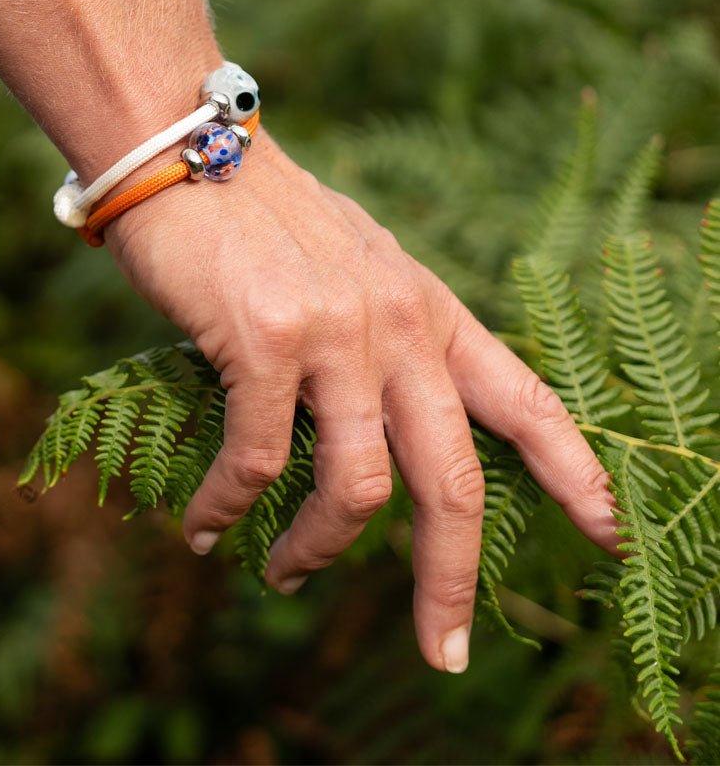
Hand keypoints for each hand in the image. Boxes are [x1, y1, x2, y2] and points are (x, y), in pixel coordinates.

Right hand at [105, 128, 618, 672]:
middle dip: (451, 580)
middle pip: (453, 480)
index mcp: (430, 310)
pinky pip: (260, 462)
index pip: (527, 399)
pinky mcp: (267, 341)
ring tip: (285, 576)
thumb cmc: (261, 216)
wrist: (187, 151)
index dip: (576, 475)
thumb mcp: (352, 267)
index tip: (611, 538)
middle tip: (441, 648)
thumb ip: (384, 329)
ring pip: (356, 489)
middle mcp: (400, 325)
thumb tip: (381, 406)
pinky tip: (204, 527)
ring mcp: (337, 333)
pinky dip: (229, 508)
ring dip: (317, 551)